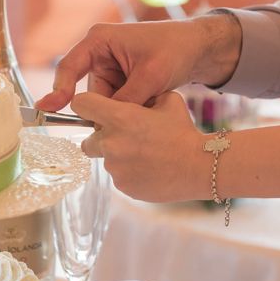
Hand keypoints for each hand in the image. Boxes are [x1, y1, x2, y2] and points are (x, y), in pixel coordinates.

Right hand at [36, 13, 241, 110]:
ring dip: (123, 109)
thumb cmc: (175, 50)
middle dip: (108, 107)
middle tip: (134, 112)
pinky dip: (130, 108)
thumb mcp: (151, 76)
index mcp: (99, 40)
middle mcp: (100, 53)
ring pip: (105, 101)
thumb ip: (125, 101)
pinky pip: (116, 102)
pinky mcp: (119, 80)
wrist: (198, 48)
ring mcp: (109, 67)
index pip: (69, 67)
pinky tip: (148, 103)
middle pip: (90, 92)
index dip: (59, 90)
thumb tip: (106, 124)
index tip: (51, 109)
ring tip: (149, 101)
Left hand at [72, 91, 209, 202]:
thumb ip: (142, 95)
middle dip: (100, 139)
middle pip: (85, 140)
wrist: (199, 166)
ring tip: (144, 154)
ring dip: (117, 157)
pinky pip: (118, 176)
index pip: (81, 104)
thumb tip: (130, 94)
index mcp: (118, 117)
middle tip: (123, 138)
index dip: (86, 105)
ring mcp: (115, 167)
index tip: (93, 109)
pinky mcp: (122, 186)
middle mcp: (110, 143)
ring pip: (105, 160)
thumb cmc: (183, 130)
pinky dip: (129, 172)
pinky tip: (149, 168)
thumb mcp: (166, 100)